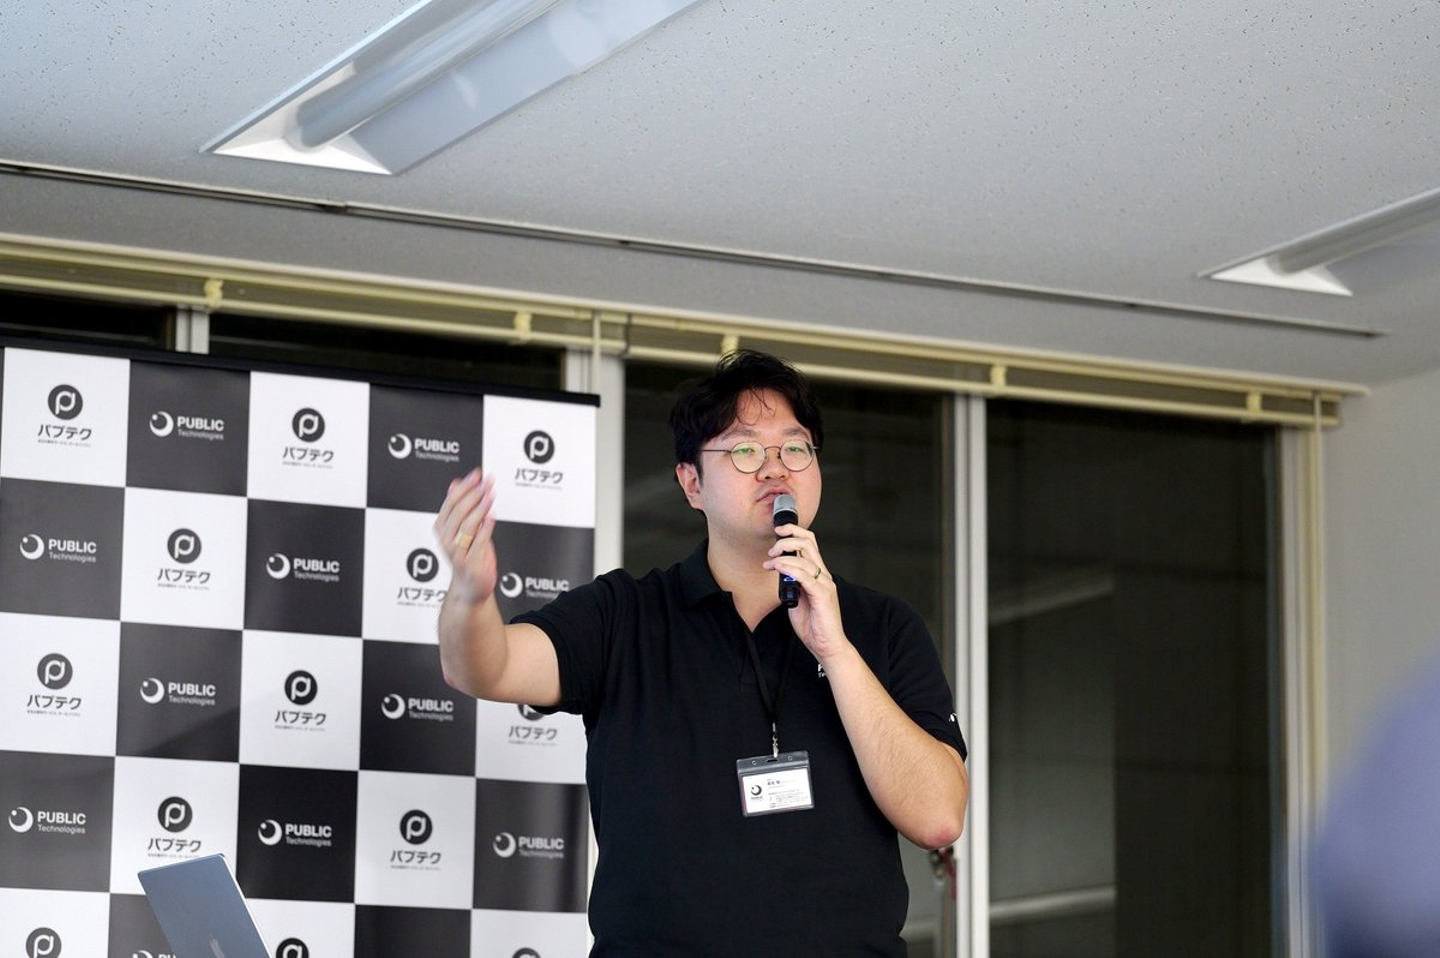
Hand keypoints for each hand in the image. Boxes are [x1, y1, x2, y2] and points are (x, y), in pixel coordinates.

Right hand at [434, 468, 498, 605]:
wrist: (471, 588)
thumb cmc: (469, 556)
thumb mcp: (463, 529)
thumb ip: (460, 507)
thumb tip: (455, 482)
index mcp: (442, 528)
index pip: (450, 502)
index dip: (464, 486)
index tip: (477, 474)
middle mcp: (446, 540)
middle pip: (458, 512)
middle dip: (473, 494)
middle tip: (487, 481)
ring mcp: (456, 553)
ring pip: (466, 526)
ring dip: (479, 508)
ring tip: (490, 495)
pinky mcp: (469, 564)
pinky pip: (477, 544)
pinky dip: (484, 529)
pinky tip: (492, 517)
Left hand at [764, 524, 849, 661]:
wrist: (827, 646)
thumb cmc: (813, 624)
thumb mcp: (797, 599)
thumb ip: (791, 584)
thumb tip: (779, 573)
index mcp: (818, 574)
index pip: (810, 543)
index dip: (795, 532)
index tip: (778, 531)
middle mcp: (824, 576)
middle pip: (808, 543)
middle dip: (787, 539)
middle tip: (771, 550)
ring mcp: (825, 584)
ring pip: (806, 558)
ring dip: (784, 556)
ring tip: (770, 563)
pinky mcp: (822, 596)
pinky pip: (805, 577)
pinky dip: (790, 569)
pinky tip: (779, 569)